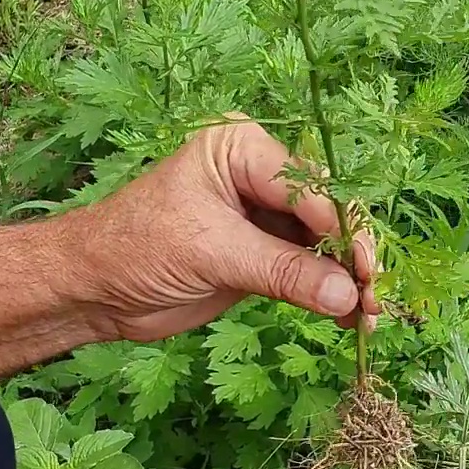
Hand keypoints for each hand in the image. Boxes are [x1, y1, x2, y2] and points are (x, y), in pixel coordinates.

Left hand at [69, 119, 378, 341]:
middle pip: (328, 213)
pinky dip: (331, 295)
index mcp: (244, 149)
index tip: (361, 269)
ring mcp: (265, 218)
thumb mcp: (212, 252)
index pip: (310, 186)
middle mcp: (261, 176)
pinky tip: (353, 319)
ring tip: (371, 317)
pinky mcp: (265, 256)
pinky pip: (310, 272)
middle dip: (352, 256)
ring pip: (326, 246)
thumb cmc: (136, 248)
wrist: (93, 289)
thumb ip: (282, 270)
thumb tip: (346, 293)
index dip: (340, 227)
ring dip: (349, 280)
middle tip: (374, 295)